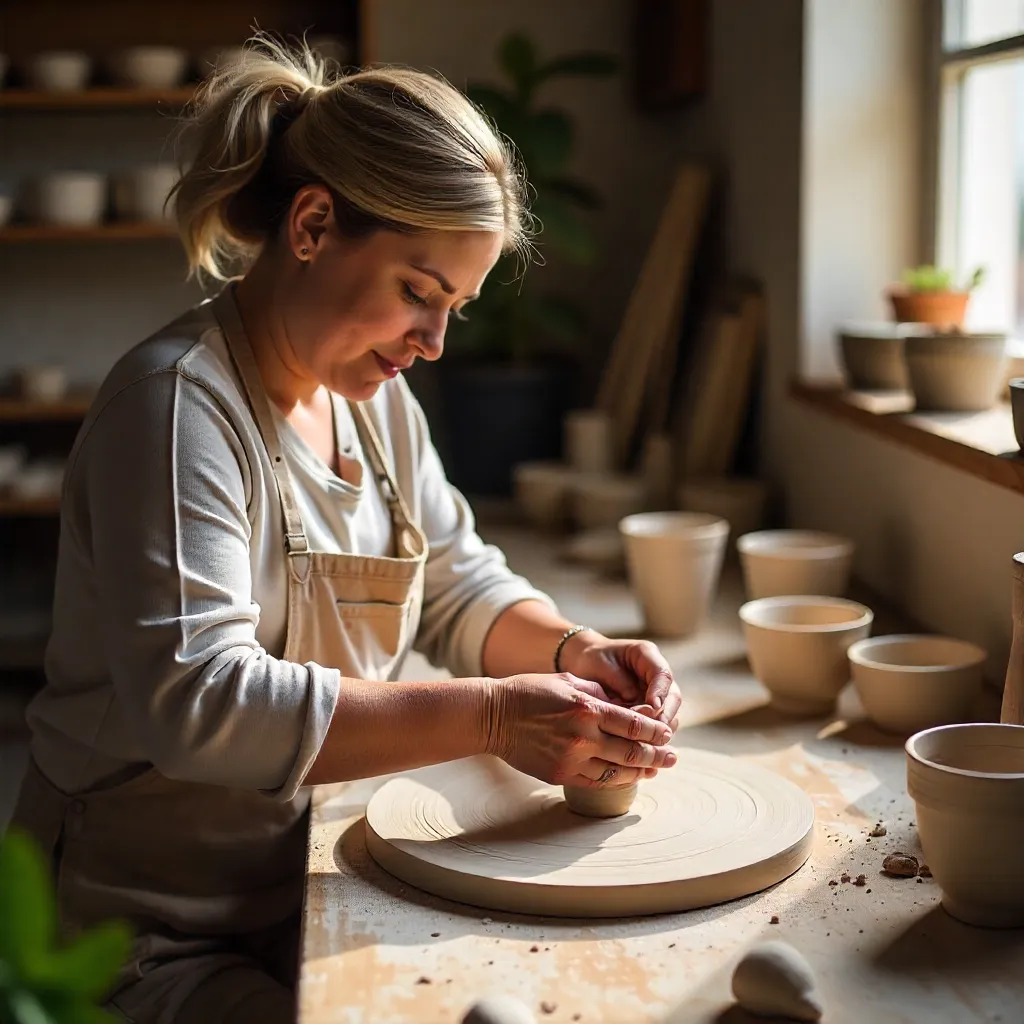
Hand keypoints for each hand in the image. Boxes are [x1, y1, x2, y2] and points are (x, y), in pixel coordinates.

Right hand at [485, 673, 676, 789]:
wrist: (494, 716)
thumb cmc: (531, 692)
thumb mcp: (570, 680)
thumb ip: (600, 694)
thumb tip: (629, 708)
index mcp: (587, 707)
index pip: (634, 724)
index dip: (655, 732)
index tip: (667, 734)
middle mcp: (583, 735)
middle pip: (632, 752)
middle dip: (657, 755)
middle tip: (673, 757)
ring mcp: (572, 758)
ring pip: (618, 771)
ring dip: (641, 771)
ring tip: (656, 769)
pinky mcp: (561, 774)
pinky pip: (597, 782)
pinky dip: (616, 780)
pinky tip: (627, 777)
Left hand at [558, 633, 681, 731]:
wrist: (583, 664)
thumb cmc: (591, 660)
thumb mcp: (599, 664)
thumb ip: (618, 681)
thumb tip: (636, 701)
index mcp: (647, 656)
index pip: (663, 674)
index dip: (660, 692)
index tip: (654, 707)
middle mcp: (657, 676)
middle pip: (673, 698)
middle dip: (662, 717)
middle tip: (647, 731)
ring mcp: (657, 695)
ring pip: (669, 717)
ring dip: (657, 731)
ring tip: (640, 742)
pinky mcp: (651, 713)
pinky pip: (657, 728)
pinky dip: (649, 738)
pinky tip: (637, 749)